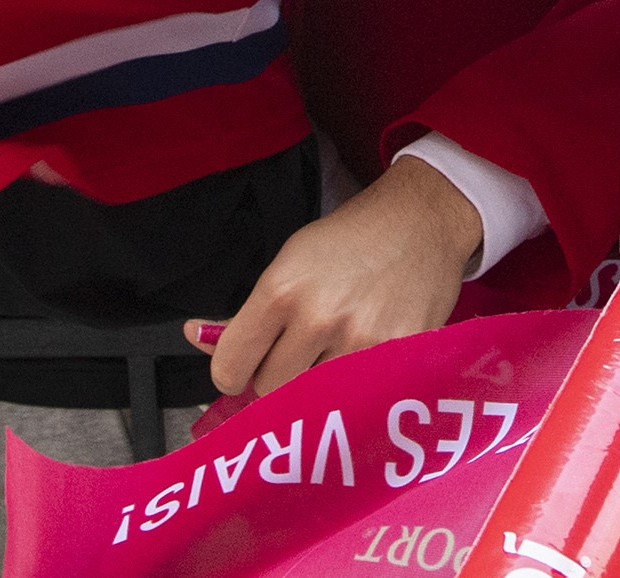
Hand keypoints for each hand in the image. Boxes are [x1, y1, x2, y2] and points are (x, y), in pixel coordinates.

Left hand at [181, 156, 479, 398]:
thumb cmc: (351, 239)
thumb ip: (247, 311)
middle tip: (304, 351)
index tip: (248, 366)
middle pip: (271, 389)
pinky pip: (361, 399)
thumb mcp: (289, 260)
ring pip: (315, 401)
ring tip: (338, 352)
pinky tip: (368, 359)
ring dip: (322, 386)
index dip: (234, 371)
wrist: (423, 219)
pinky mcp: (400, 356)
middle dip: (282, 375)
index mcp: (281, 289)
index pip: (230, 368)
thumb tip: (196, 337)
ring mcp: (361, 341)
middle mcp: (317, 317)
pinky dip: (361, 389)